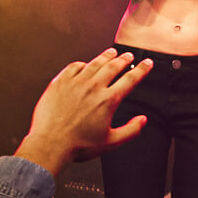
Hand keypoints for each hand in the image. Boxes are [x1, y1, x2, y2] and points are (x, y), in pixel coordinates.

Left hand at [15, 48, 152, 175]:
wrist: (50, 143)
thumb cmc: (78, 145)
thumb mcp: (110, 142)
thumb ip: (130, 131)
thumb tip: (142, 121)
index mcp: (108, 100)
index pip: (130, 79)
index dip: (141, 69)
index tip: (147, 63)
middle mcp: (93, 87)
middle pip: (113, 66)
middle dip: (124, 59)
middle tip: (129, 55)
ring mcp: (76, 83)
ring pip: (95, 63)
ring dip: (106, 56)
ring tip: (111, 53)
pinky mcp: (60, 82)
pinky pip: (74, 67)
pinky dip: (82, 64)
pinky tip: (84, 65)